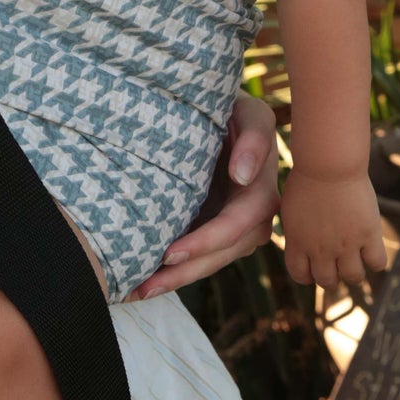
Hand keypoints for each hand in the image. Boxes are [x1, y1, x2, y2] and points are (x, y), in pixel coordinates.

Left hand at [130, 92, 277, 298]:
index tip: (170, 252)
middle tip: (146, 285)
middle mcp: (254, 214)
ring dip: (177, 278)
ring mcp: (236, 225)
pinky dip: (176, 270)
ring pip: (211, 261)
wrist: (219, 110)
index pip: (238, 224)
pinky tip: (146, 281)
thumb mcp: (249, 111)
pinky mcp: (217, 227)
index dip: (207, 241)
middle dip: (186, 271)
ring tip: (137, 291)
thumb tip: (242, 176)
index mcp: (262, 189)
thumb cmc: (232, 107)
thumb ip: (254, 138)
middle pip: (223, 253)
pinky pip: (201, 255)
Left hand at [279, 166, 386, 289]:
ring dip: (354, 271)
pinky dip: (376, 260)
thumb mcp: (292, 206)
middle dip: (332, 274)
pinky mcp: (368, 234)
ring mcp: (345, 244)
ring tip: (356, 256)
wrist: (329, 162)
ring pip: (353, 277)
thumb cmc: (308, 176)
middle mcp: (320, 249)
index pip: (300, 276)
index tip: (315, 266)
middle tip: (337, 260)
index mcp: (297, 242)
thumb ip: (296, 229)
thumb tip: (299, 241)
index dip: (309, 274)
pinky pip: (378, 263)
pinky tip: (371, 247)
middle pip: (327, 281)